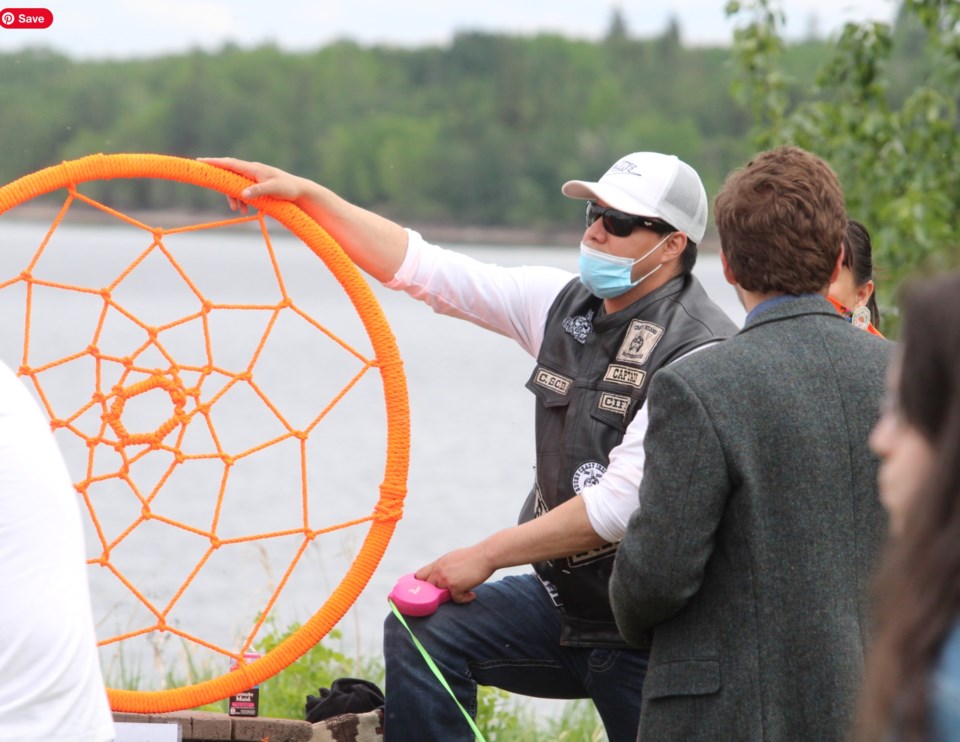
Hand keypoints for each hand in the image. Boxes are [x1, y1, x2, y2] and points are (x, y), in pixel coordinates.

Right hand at [198, 157, 312, 213]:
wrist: (300, 191)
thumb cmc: (288, 188)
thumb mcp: (273, 189)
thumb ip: (258, 191)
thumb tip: (242, 194)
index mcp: (253, 169)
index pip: (229, 163)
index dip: (214, 162)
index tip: (200, 161)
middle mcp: (252, 171)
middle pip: (229, 175)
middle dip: (223, 186)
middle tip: (214, 190)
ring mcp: (254, 178)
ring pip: (236, 186)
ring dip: (235, 198)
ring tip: (240, 211)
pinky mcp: (258, 185)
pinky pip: (244, 191)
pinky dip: (242, 200)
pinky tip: (246, 211)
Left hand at [415, 545, 494, 603]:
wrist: (486, 555)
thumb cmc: (473, 556)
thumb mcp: (453, 557)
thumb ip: (444, 567)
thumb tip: (441, 575)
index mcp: (438, 563)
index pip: (419, 575)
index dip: (421, 583)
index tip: (426, 588)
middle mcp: (439, 571)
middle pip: (428, 588)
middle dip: (437, 592)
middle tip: (450, 592)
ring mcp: (446, 579)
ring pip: (441, 595)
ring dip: (452, 595)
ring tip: (463, 591)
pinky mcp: (455, 587)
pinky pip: (456, 599)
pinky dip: (465, 598)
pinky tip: (472, 594)